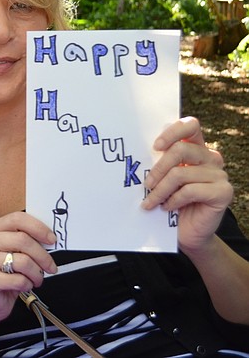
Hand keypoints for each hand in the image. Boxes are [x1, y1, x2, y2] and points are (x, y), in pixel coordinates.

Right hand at [0, 212, 56, 324]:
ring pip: (22, 261)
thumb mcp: (18, 252)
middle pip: (22, 239)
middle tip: (51, 266)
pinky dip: (27, 284)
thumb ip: (30, 241)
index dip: (38, 228)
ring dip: (37, 273)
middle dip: (43, 255)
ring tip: (36, 279)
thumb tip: (50, 238)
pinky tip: (24, 285)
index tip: (52, 239)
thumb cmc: (7, 273)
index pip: (17, 219)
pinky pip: (18, 279)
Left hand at [142, 116, 232, 252]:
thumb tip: (135, 154)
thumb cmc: (170, 202)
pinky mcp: (223, 192)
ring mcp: (219, 175)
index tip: (156, 146)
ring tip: (151, 201)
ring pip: (181, 173)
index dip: (172, 132)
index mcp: (196, 148)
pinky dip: (173, 200)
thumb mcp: (162, 178)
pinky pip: (190, 190)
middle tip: (147, 184)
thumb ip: (158, 163)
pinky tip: (167, 207)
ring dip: (160, 190)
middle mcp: (210, 158)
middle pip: (180, 150)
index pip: (190, 126)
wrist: (187, 233)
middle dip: (158, 168)